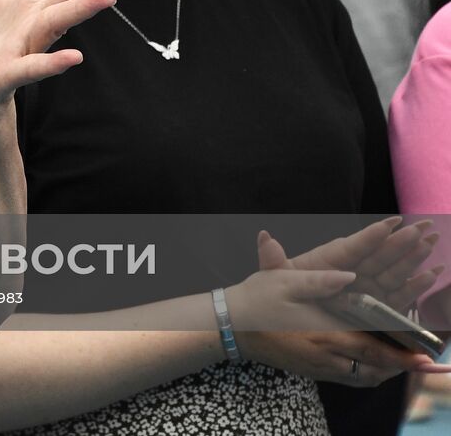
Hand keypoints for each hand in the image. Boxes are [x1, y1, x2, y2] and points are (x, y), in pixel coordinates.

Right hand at [228, 264, 444, 385]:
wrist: (229, 327)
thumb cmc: (256, 300)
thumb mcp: (284, 281)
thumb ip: (320, 280)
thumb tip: (351, 275)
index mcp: (324, 334)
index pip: (373, 351)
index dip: (402, 357)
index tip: (425, 358)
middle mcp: (325, 356)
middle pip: (374, 369)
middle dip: (401, 367)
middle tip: (424, 363)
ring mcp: (317, 367)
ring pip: (363, 378)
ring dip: (384, 372)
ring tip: (402, 362)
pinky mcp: (310, 371)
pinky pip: (348, 379)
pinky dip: (366, 374)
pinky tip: (370, 364)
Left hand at [264, 219, 441, 313]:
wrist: (291, 319)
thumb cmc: (285, 292)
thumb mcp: (278, 277)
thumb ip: (272, 259)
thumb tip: (263, 236)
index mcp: (331, 259)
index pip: (354, 246)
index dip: (372, 235)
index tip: (392, 221)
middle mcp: (354, 270)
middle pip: (381, 254)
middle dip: (403, 240)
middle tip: (424, 225)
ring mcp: (368, 288)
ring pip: (395, 270)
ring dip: (415, 256)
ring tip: (432, 241)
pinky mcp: (378, 307)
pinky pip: (399, 295)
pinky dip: (416, 285)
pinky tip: (432, 273)